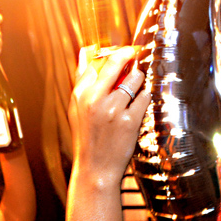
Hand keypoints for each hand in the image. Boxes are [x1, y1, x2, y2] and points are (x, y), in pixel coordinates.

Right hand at [68, 46, 146, 184]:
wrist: (95, 168)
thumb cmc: (87, 137)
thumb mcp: (76, 108)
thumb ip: (82, 81)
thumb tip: (85, 53)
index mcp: (80, 95)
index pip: (95, 62)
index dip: (110, 54)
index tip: (119, 52)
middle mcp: (95, 100)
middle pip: (115, 63)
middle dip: (128, 54)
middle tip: (134, 53)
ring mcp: (113, 110)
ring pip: (134, 78)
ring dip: (138, 78)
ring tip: (136, 85)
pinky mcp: (129, 121)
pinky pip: (143, 97)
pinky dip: (144, 96)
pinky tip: (139, 101)